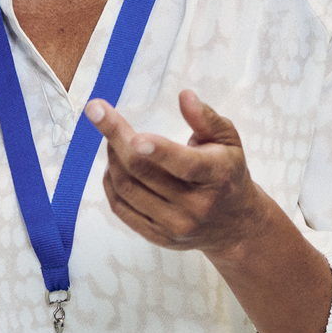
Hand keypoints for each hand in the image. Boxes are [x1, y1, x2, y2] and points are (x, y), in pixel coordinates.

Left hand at [92, 90, 273, 258]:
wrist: (234, 223)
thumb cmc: (227, 171)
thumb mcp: (228, 140)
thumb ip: (206, 118)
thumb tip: (185, 96)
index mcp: (217, 175)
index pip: (185, 164)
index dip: (158, 150)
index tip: (133, 136)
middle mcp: (196, 205)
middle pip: (144, 172)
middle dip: (116, 138)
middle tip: (97, 111)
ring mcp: (175, 224)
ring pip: (128, 189)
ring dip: (112, 158)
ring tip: (112, 139)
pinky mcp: (158, 236)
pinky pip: (121, 209)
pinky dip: (110, 183)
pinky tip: (113, 165)